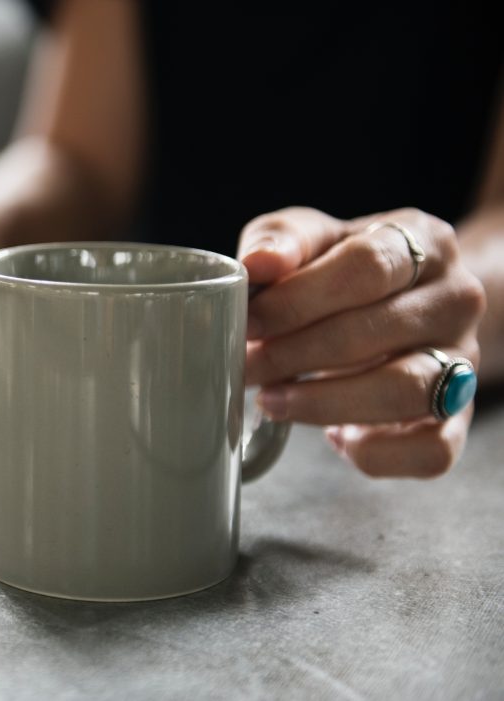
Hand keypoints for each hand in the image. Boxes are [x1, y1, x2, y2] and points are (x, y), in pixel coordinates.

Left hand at [239, 207, 485, 477]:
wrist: (401, 300)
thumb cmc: (342, 267)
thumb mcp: (311, 238)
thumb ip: (283, 240)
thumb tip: (257, 264)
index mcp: (425, 241)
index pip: (366, 267)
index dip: (298, 299)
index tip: (248, 321)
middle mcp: (456, 300)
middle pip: (374, 331)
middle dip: (293, 355)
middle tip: (245, 366)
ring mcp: (464, 361)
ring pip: (404, 391)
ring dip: (323, 403)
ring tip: (272, 401)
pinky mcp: (457, 418)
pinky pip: (431, 451)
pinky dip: (377, 454)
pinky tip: (336, 438)